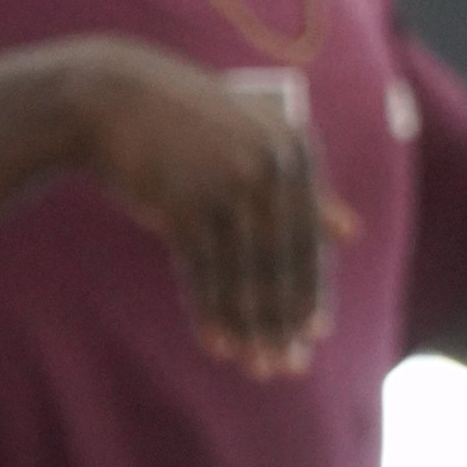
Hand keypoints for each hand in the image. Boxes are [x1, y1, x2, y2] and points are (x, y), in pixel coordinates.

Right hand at [67, 40, 352, 372]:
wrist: (114, 99)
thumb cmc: (188, 127)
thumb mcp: (253, 143)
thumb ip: (304, 188)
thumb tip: (352, 233)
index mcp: (293, 148)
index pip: (307, 237)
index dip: (310, 292)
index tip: (314, 336)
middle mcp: (267, 166)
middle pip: (280, 261)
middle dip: (283, 322)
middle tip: (286, 366)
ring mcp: (224, 184)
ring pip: (244, 273)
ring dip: (249, 327)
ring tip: (255, 365)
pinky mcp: (183, 202)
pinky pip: (203, 270)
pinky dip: (210, 311)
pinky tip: (217, 345)